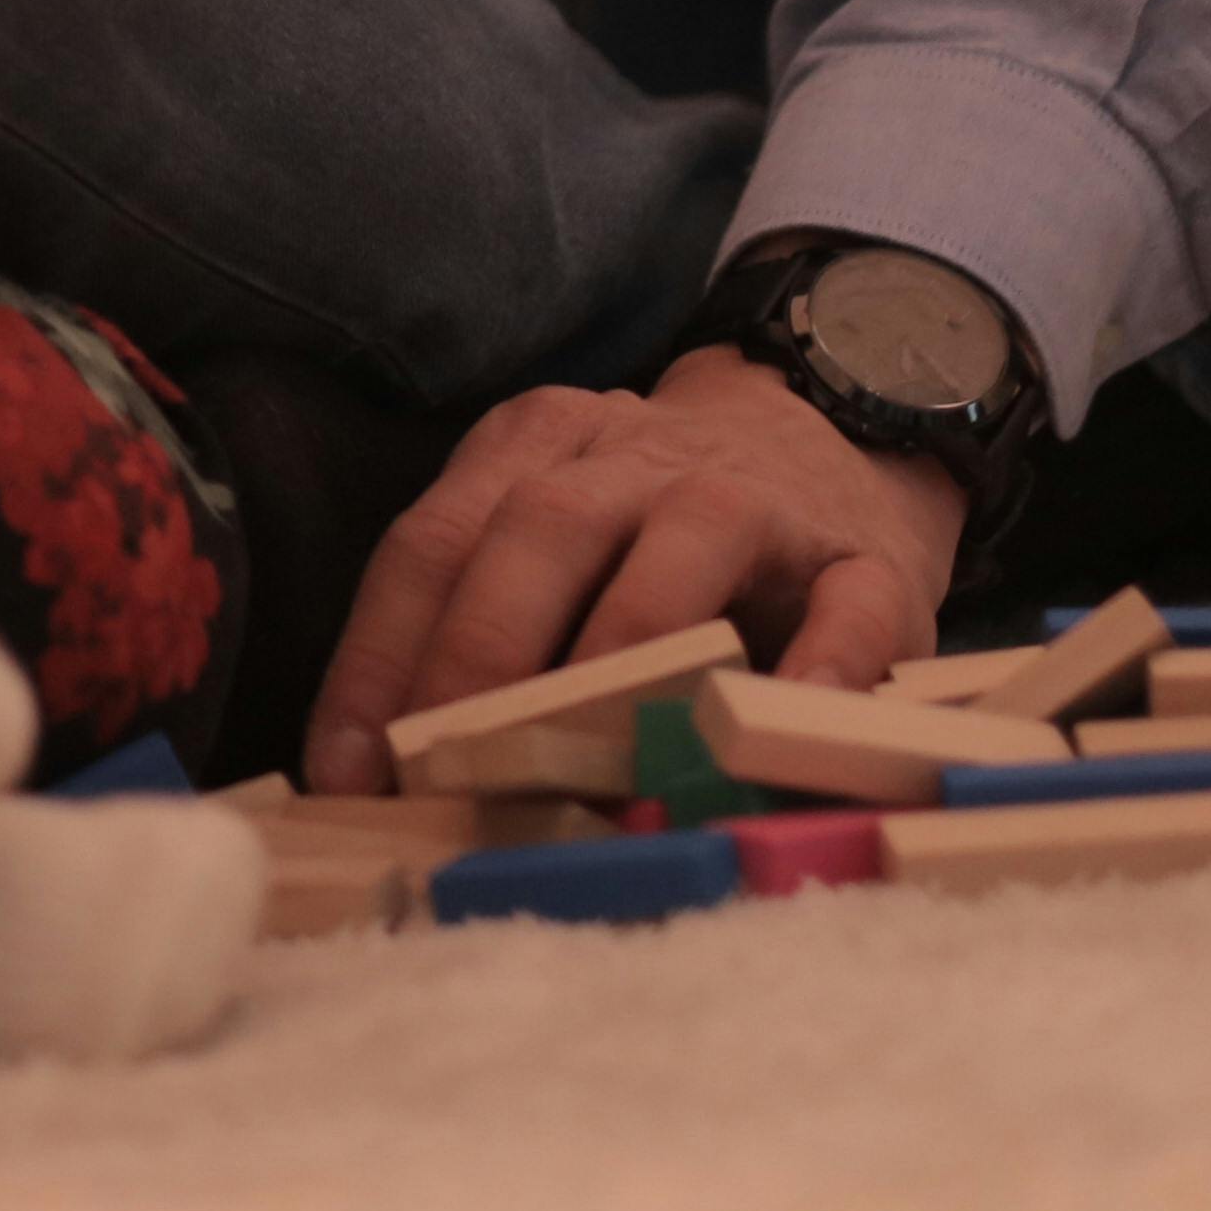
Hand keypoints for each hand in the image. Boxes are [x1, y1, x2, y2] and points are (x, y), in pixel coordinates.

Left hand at [295, 353, 970, 794]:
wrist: (836, 440)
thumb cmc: (660, 531)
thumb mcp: (560, 540)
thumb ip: (484, 617)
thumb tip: (380, 770)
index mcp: (538, 454)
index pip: (433, 542)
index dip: (380, 655)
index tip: (344, 767)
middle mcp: (637, 458)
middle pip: (542, 526)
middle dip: (482, 648)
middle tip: (444, 763)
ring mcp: (758, 500)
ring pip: (689, 542)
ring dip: (631, 648)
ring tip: (590, 762)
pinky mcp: (866, 562)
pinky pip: (847, 608)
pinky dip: (822, 664)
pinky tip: (780, 721)